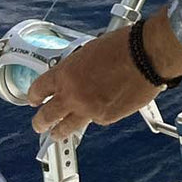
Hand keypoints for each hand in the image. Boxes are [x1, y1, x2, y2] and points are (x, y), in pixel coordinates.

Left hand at [28, 9, 181, 139]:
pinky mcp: (106, 118)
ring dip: (59, 132)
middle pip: (46, 116)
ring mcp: (88, 109)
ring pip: (66, 128)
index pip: (38, 90)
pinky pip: (94, 121)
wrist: (147, 55)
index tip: (34, 100)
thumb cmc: (123, 46)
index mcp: (65, 73)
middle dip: (40, 122)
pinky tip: (98, 112)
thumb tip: (76, 80)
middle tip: (39, 125)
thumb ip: (77, 70)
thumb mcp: (89, 51)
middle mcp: (72, 94)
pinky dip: (94, 118)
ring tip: (57, 134)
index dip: (34, 97)